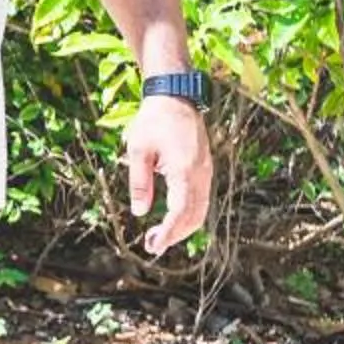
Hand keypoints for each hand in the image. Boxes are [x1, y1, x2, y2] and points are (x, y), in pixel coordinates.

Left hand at [125, 96, 211, 254]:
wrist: (175, 97)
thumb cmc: (154, 121)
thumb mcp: (138, 149)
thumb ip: (139, 182)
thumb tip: (140, 212)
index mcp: (185, 169)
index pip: (180, 211)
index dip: (168, 232)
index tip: (153, 244)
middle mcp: (201, 174)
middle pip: (194, 216)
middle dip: (175, 235)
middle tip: (152, 246)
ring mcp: (206, 172)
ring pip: (201, 210)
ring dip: (183, 227)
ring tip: (159, 237)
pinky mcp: (205, 169)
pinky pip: (201, 199)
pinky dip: (189, 214)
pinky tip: (172, 220)